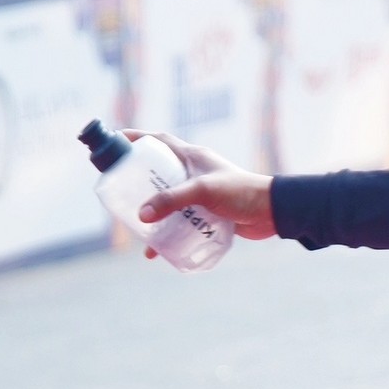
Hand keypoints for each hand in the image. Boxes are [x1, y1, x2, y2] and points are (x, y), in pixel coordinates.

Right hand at [130, 131, 276, 255]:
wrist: (272, 212)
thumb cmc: (241, 193)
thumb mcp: (202, 191)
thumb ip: (172, 201)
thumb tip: (142, 215)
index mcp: (192, 157)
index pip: (159, 141)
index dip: (137, 138)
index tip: (116, 142)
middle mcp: (194, 172)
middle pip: (158, 172)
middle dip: (138, 182)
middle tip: (120, 193)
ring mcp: (201, 193)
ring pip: (168, 200)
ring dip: (152, 212)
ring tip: (135, 225)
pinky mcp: (207, 213)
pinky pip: (181, 221)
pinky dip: (168, 233)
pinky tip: (156, 250)